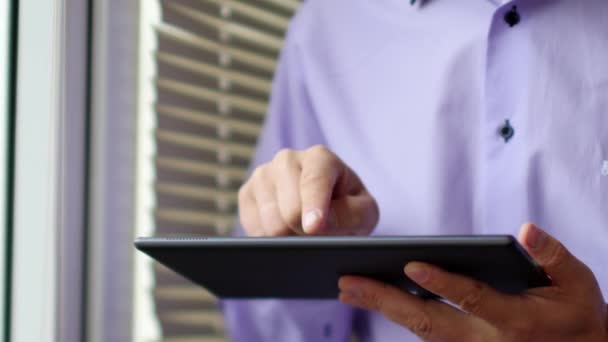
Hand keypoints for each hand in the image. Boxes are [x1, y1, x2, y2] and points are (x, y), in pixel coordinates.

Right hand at [238, 145, 378, 235]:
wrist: (327, 212)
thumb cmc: (349, 210)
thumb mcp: (365, 213)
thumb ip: (350, 215)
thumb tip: (318, 224)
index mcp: (320, 158)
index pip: (314, 181)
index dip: (314, 206)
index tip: (314, 228)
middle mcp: (287, 159)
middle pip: (290, 208)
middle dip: (305, 231)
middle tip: (318, 237)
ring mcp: (263, 175)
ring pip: (270, 221)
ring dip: (288, 238)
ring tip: (302, 233)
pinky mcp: (246, 193)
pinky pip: (253, 227)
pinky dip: (270, 239)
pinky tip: (284, 233)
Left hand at [338, 223, 607, 340]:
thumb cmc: (576, 313)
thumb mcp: (577, 281)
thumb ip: (552, 255)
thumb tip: (525, 231)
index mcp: (516, 319)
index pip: (472, 298)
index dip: (442, 282)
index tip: (410, 265)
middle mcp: (486, 339)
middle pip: (429, 321)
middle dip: (386, 301)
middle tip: (348, 281)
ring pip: (420, 331)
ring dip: (382, 309)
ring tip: (347, 288)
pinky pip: (424, 335)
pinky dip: (396, 317)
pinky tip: (372, 298)